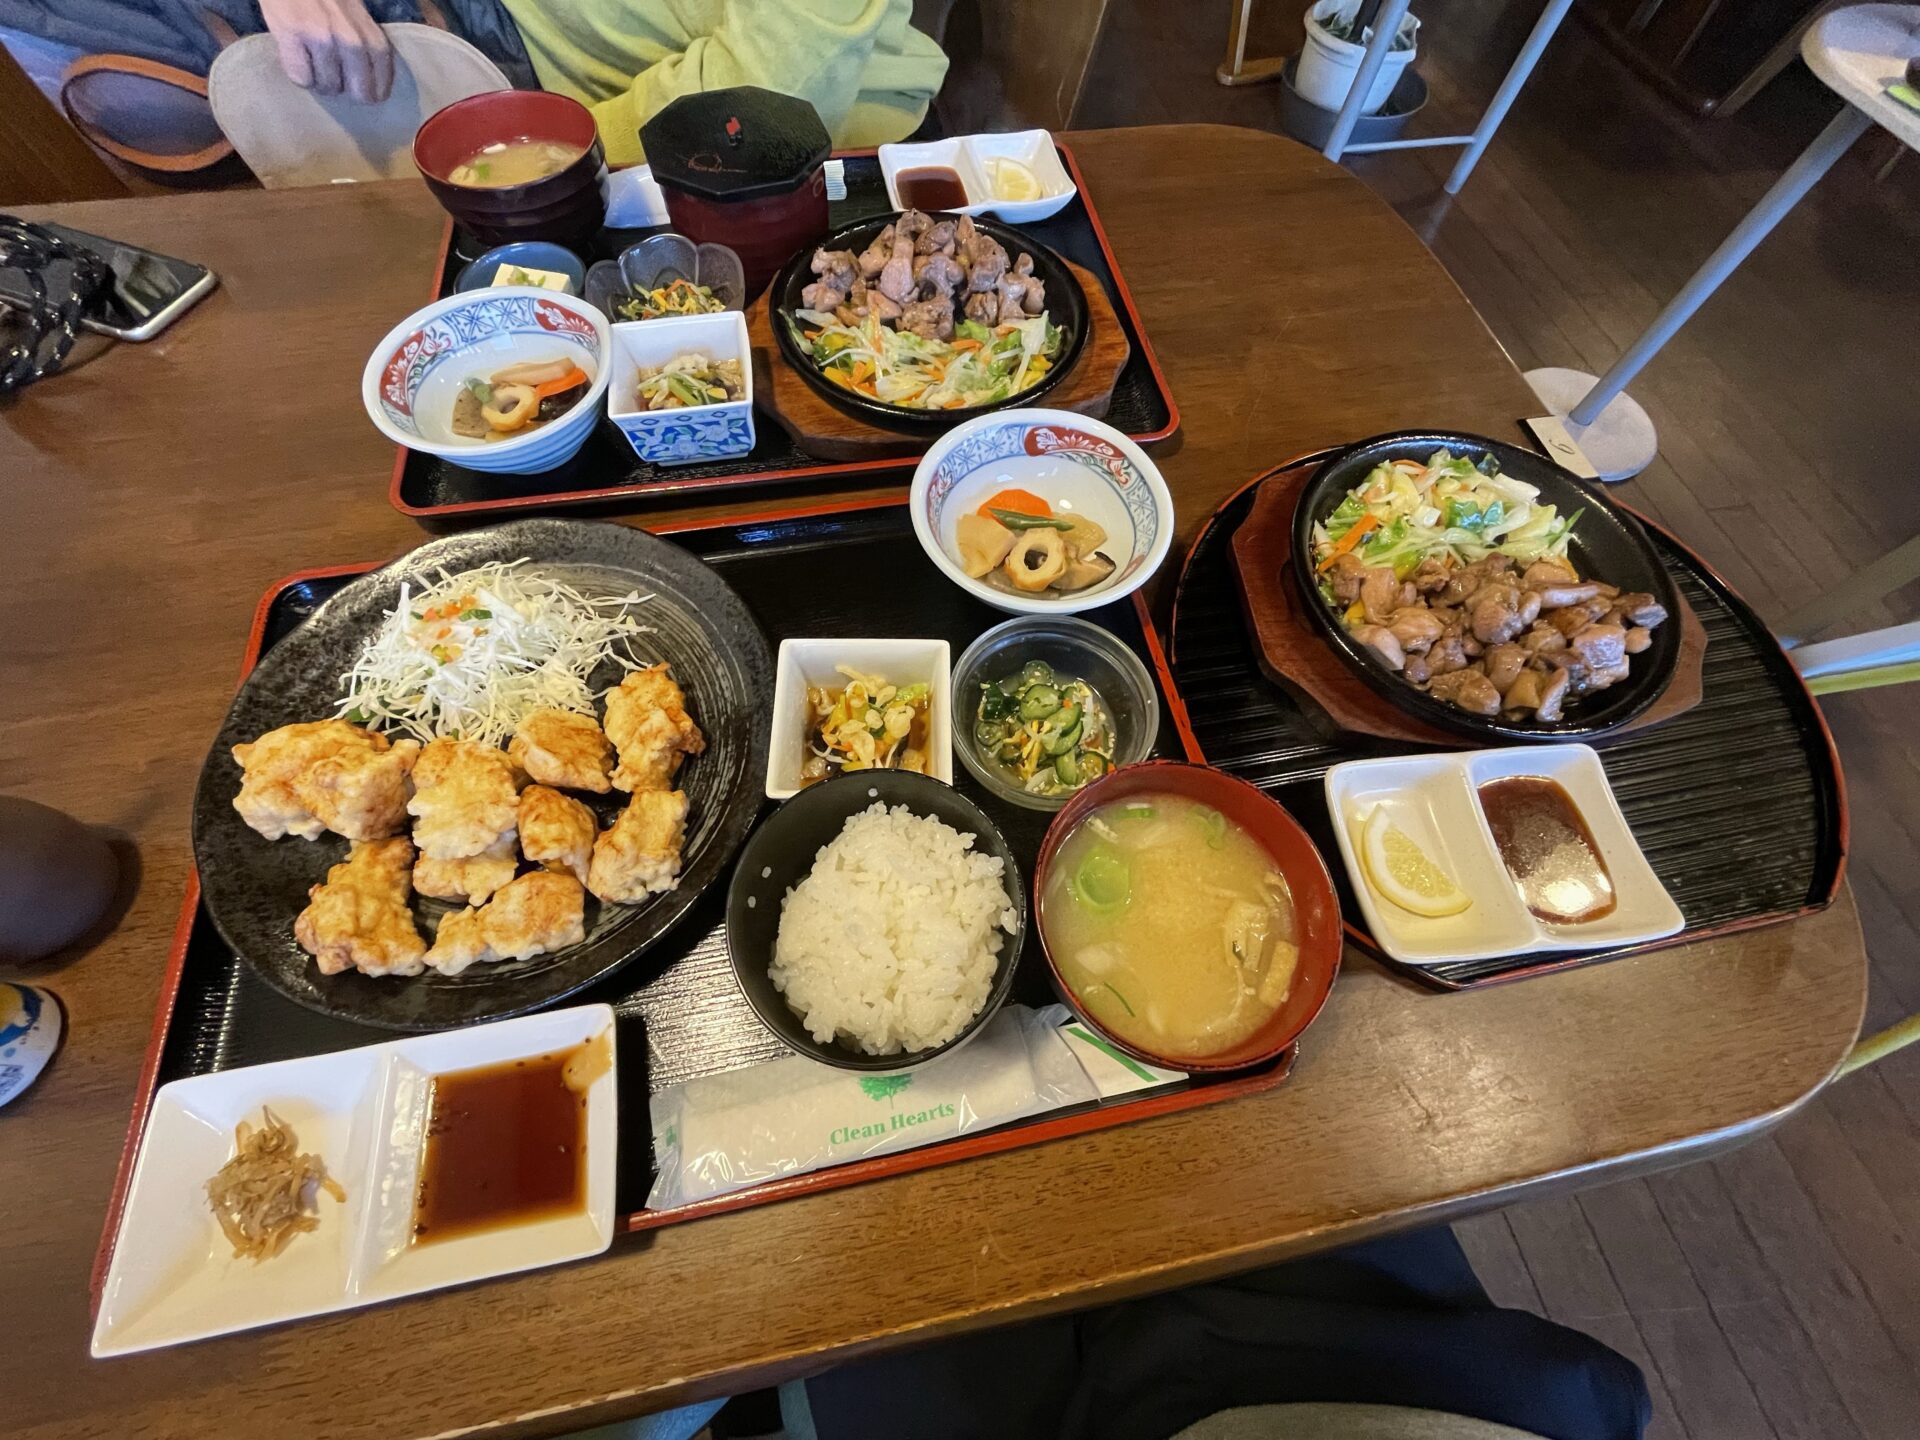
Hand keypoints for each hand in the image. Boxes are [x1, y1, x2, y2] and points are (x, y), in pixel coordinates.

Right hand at [259, 0, 394, 102]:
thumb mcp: (356, 14)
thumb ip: (365, 40)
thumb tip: (369, 80)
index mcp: (369, 32)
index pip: (383, 78)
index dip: (374, 92)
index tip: (366, 93)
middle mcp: (350, 38)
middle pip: (360, 91)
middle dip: (349, 92)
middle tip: (336, 82)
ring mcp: (321, 38)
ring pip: (328, 86)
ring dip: (320, 82)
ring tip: (314, 66)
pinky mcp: (292, 35)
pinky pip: (301, 78)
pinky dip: (299, 76)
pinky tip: (297, 60)